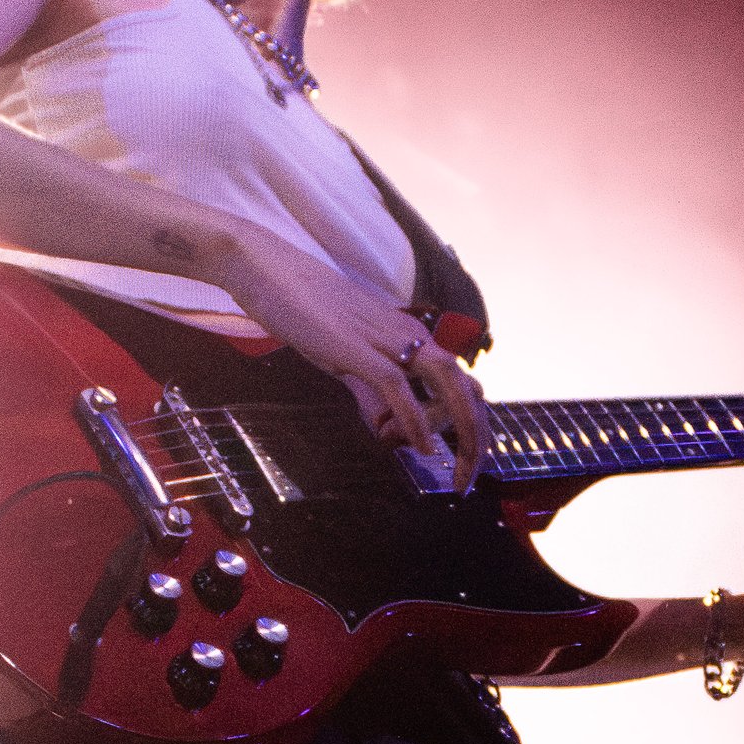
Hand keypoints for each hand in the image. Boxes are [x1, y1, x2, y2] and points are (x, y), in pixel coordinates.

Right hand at [217, 222, 481, 488]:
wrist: (266, 268)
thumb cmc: (304, 307)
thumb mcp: (348, 356)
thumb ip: (371, 392)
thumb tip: (387, 424)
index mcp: (409, 336)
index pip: (460, 382)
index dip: (468, 423)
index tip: (459, 458)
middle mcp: (407, 335)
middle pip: (466, 386)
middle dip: (477, 436)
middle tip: (468, 476)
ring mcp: (383, 339)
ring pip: (447, 382)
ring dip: (460, 430)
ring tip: (457, 469)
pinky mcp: (355, 347)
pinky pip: (397, 386)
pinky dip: (415, 420)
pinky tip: (421, 447)